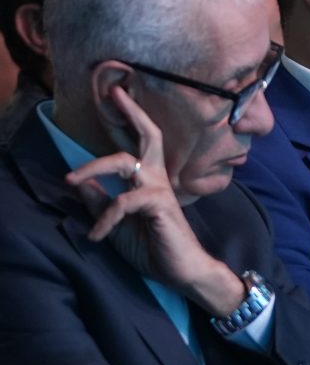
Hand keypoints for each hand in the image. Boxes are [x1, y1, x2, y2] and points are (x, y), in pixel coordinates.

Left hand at [64, 86, 243, 315]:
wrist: (184, 272)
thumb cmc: (155, 248)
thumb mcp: (117, 225)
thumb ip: (100, 204)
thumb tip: (79, 184)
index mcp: (149, 181)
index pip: (140, 145)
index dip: (130, 119)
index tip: (116, 95)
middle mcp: (156, 179)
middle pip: (149, 138)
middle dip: (132, 114)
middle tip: (115, 93)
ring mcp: (160, 191)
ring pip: (127, 163)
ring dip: (94, 167)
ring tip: (71, 179)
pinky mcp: (160, 206)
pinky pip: (124, 202)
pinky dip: (104, 218)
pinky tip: (97, 234)